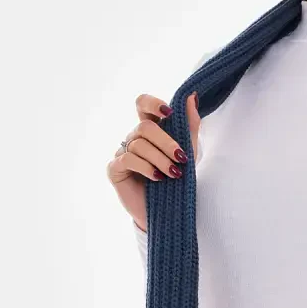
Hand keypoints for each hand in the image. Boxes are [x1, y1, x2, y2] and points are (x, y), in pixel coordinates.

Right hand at [106, 91, 202, 231]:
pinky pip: (128, 159)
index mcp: (149, 130)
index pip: (142, 104)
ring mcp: (122, 152)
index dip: (152, 103)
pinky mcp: (114, 169)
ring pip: (139, 144)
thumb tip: (192, 95)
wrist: (169, 212)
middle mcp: (133, 138)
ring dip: (160, 159)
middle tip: (181, 158)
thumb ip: (190, 124)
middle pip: (145, 126)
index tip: (169, 112)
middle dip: (166, 142)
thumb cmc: (177, 180)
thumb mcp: (188, 151)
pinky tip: (158, 178)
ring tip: (173, 174)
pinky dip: (146, 167)